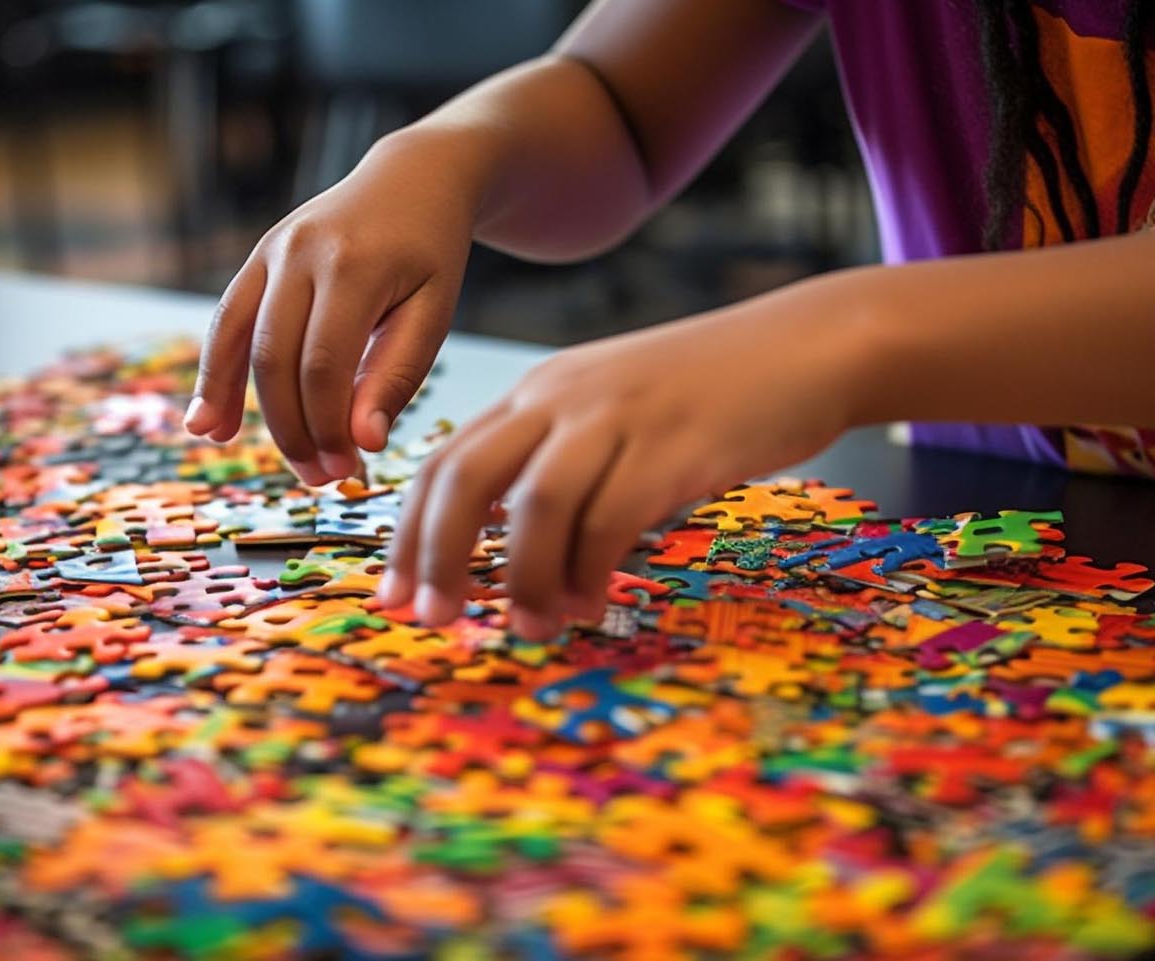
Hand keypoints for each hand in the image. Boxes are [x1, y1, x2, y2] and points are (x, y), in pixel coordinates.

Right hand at [184, 135, 477, 484]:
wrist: (412, 178)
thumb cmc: (431, 254)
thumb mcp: (434, 312)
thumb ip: (398, 375)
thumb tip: (362, 442)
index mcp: (354, 267)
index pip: (325, 366)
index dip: (327, 426)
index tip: (344, 469)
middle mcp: (302, 253)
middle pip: (277, 360)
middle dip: (291, 428)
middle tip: (316, 476)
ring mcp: (273, 251)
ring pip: (240, 342)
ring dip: (238, 406)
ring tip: (238, 454)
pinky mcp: (258, 258)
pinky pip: (225, 321)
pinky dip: (212, 373)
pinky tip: (204, 422)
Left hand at [377, 274, 871, 637]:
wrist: (802, 347)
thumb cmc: (703, 396)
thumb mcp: (610, 416)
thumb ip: (560, 467)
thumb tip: (514, 551)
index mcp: (538, 395)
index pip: (445, 459)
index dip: (410, 531)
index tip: (398, 593)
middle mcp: (563, 399)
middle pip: (466, 475)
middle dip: (437, 554)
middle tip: (434, 617)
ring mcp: (618, 417)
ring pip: (536, 503)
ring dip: (523, 575)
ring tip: (530, 624)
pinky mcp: (675, 445)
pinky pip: (612, 517)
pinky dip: (591, 568)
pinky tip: (590, 600)